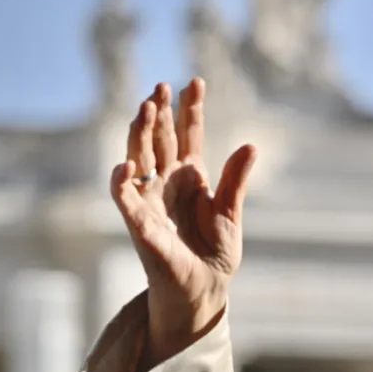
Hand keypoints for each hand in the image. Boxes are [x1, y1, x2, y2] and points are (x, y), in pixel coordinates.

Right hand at [110, 79, 256, 369]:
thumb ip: (235, 179)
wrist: (205, 289)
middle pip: (159, 140)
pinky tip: (124, 164)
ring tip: (145, 108)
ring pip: (139, 159)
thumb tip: (250, 145)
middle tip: (161, 86)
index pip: (187, 135)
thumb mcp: (230, 212)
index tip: (195, 82)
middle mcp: (166, 183)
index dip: (190, 110)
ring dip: (140, 135)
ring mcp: (150, 201)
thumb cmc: (214, 253)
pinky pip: (126, 201)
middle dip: (159, 114)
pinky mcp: (141, 225)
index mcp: (189, 177)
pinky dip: (122, 184)